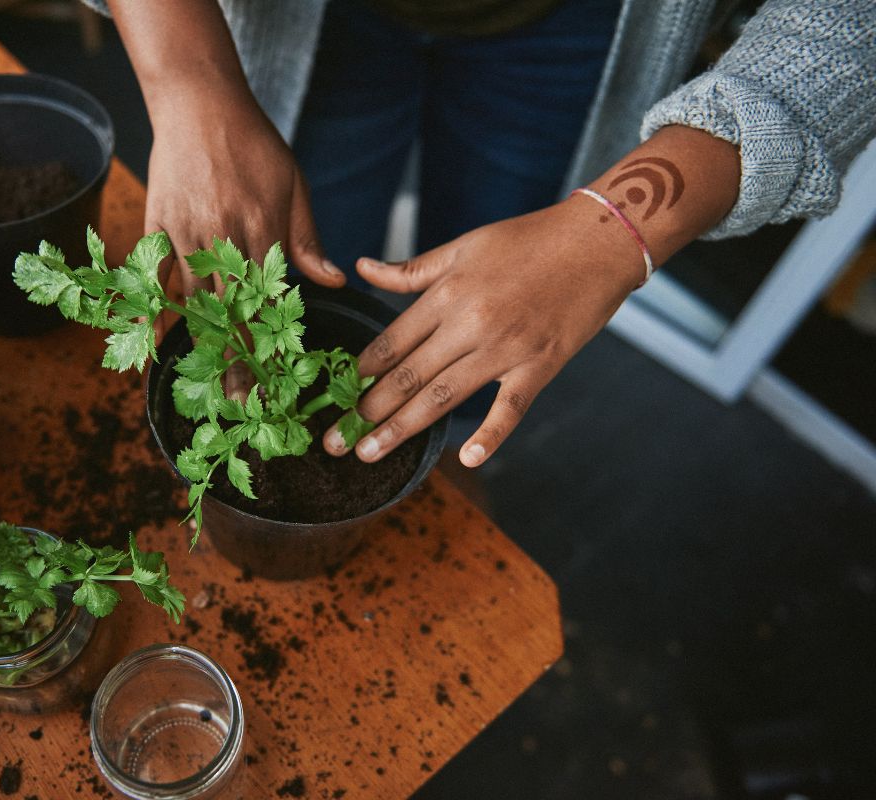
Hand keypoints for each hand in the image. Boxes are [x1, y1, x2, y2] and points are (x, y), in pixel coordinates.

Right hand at [146, 102, 344, 396]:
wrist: (199, 103)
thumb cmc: (253, 144)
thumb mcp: (293, 185)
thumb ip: (307, 238)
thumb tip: (334, 281)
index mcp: (264, 229)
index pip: (272, 298)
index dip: (276, 342)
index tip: (282, 380)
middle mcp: (225, 238)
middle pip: (234, 312)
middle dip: (240, 362)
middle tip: (245, 407)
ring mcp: (187, 234)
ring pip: (197, 302)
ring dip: (204, 350)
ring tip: (209, 391)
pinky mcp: (159, 228)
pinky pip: (159, 279)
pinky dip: (157, 314)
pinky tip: (156, 348)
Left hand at [323, 201, 642, 467]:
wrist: (598, 241)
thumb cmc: (528, 240)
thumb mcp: (464, 247)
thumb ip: (412, 270)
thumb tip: (362, 268)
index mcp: (448, 292)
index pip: (393, 340)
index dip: (362, 370)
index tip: (337, 393)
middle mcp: (471, 324)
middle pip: (408, 375)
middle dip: (367, 411)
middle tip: (334, 441)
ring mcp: (506, 349)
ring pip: (444, 396)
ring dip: (402, 428)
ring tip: (369, 452)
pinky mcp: (540, 366)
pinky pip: (511, 408)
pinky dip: (490, 435)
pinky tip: (466, 459)